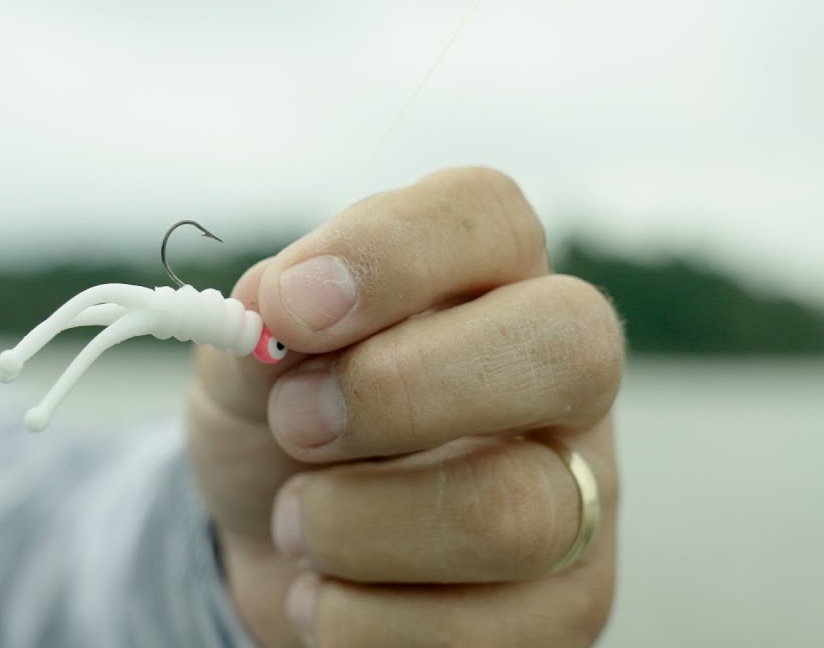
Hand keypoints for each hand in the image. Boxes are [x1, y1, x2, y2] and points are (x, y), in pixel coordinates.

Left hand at [187, 167, 622, 646]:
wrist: (275, 541)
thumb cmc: (278, 423)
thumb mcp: (245, 360)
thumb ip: (259, 323)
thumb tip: (274, 306)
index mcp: (485, 277)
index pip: (486, 216)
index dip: (389, 256)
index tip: (287, 310)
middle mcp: (558, 376)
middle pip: (566, 346)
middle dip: (402, 392)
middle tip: (296, 424)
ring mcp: (579, 493)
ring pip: (517, 511)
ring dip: (357, 527)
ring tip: (295, 524)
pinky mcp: (566, 605)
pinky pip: (487, 634)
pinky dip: (363, 624)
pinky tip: (326, 598)